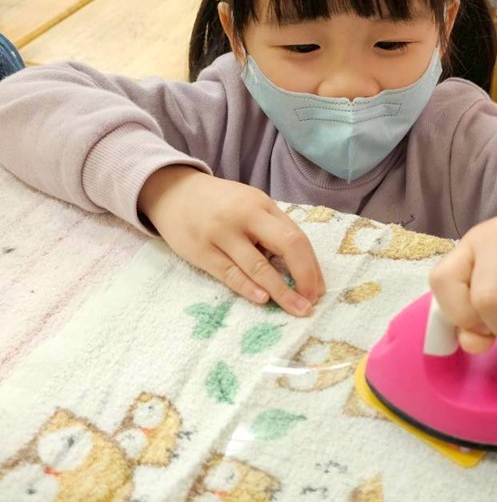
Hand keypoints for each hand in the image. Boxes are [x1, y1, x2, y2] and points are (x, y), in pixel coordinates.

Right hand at [138, 166, 324, 314]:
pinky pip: (229, 273)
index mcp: (262, 205)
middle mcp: (244, 216)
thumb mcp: (249, 204)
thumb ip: (272, 229)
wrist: (173, 193)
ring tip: (296, 308)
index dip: (311, 266)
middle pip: (285, 245)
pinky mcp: (200, 251)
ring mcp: (221, 233)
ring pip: (258, 265)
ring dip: (281, 291)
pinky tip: (263, 300)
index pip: (296, 236)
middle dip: (304, 276)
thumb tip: (301, 268)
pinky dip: (248, 288)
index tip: (317, 289)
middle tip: (311, 302)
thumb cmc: (220, 204)